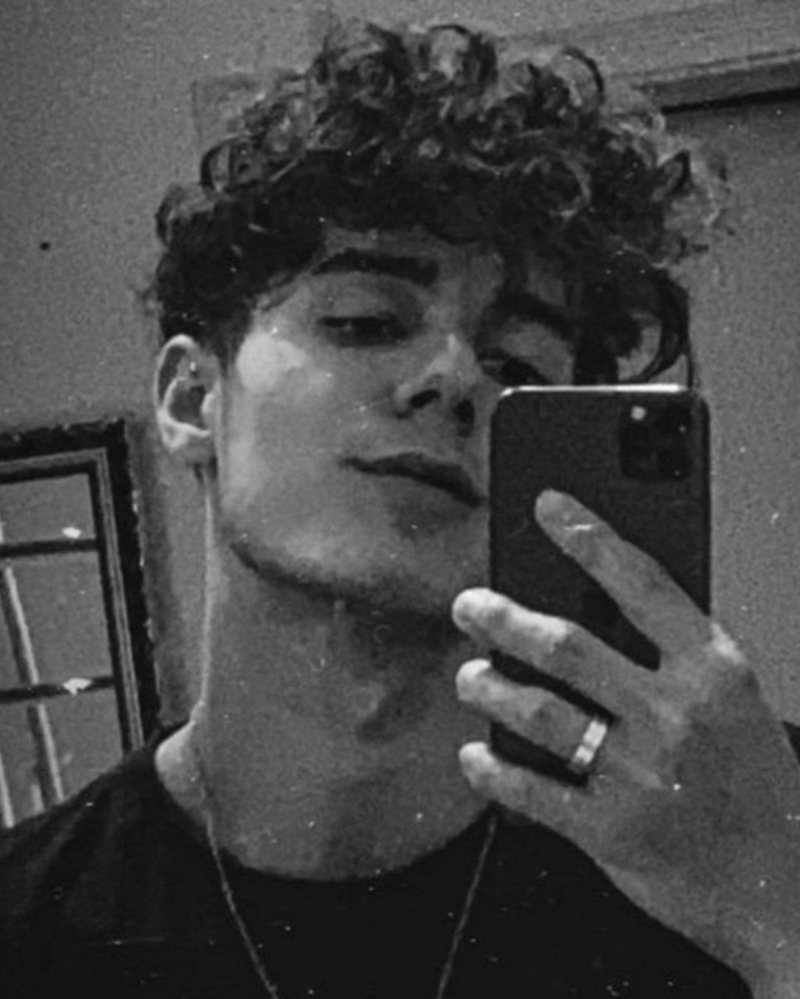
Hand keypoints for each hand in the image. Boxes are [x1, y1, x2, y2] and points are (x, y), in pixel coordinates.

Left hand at [452, 489, 799, 996]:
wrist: (794, 888)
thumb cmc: (762, 787)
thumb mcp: (738, 705)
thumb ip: (675, 659)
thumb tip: (591, 611)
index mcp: (714, 670)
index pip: (642, 582)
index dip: (589, 537)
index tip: (548, 507)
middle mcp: (675, 714)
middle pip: (567, 646)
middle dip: (503, 619)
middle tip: (469, 605)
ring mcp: (643, 773)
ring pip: (539, 711)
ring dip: (490, 688)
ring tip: (470, 676)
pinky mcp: (614, 830)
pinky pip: (533, 790)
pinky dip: (494, 769)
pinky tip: (476, 756)